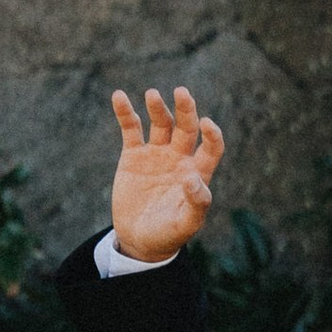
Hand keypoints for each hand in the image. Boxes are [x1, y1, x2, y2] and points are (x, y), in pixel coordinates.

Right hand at [110, 85, 226, 261]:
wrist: (139, 239)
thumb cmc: (168, 234)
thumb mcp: (185, 224)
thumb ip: (196, 203)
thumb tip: (193, 179)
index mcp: (198, 172)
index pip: (211, 147)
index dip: (212, 135)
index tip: (207, 123)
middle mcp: (180, 158)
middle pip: (186, 127)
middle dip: (185, 109)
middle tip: (181, 92)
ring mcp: (157, 154)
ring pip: (160, 123)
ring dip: (158, 108)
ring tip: (152, 95)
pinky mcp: (134, 155)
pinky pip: (131, 128)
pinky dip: (125, 112)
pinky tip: (119, 96)